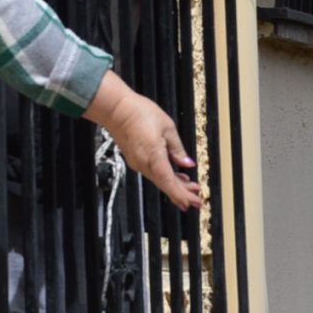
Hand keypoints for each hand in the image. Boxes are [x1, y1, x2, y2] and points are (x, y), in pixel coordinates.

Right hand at [83, 73, 202, 210]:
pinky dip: (165, 177)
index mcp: (154, 157)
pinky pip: (152, 172)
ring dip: (174, 185)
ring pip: (159, 179)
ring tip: (189, 186)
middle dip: (181, 193)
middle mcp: (143, 164)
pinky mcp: (134, 159)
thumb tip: (187, 163)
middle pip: (165, 184)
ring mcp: (137, 163)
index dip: (181, 195)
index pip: (169, 183)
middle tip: (196, 198)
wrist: (116, 109)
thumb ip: (178, 149)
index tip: (192, 202)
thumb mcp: (168, 128)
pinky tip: (174, 175)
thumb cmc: (139, 113)